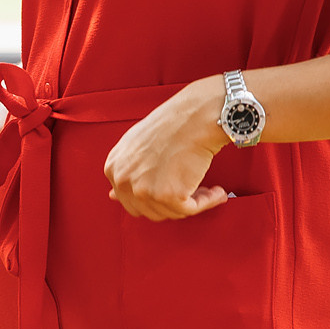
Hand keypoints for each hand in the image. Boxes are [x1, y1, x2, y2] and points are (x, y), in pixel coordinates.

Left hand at [103, 75, 231, 219]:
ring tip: (207, 188)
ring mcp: (144, 189)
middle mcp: (123, 180)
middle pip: (149, 211)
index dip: (155, 196)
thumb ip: (125, 170)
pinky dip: (208, 203)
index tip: (172, 189)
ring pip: (170, 213)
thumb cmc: (172, 124)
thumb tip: (112, 197)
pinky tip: (217, 192)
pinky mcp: (168, 195)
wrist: (196, 115)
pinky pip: (191, 210)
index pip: (129, 200)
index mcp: (113, 168)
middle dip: (172, 203)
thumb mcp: (134, 145)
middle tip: (191, 190)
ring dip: (192, 202)